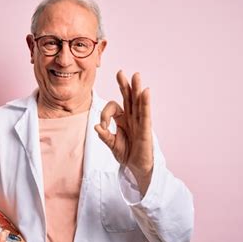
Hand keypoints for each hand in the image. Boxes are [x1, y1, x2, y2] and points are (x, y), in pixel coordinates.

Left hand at [94, 70, 153, 193]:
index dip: (105, 113)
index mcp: (123, 119)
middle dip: (124, 85)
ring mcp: (140, 122)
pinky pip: (146, 114)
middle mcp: (132, 118)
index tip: (102, 125)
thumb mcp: (112, 144)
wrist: (137, 169)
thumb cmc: (126, 154)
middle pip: (128, 98)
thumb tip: (96, 126)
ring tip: (136, 75)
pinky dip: (145, 103)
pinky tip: (145, 92)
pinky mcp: (146, 130)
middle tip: (121, 72)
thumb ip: (104, 136)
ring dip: (136, 89)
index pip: (113, 107)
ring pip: (138, 102)